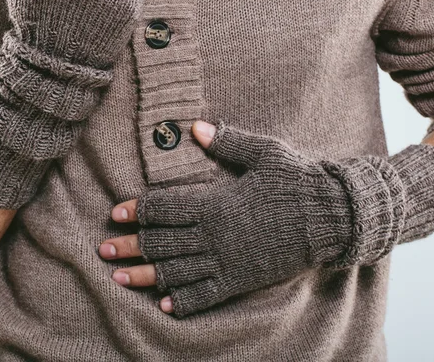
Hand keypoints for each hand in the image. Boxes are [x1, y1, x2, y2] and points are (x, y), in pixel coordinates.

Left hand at [99, 120, 352, 317]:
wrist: (331, 218)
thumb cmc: (295, 181)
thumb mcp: (263, 153)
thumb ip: (227, 141)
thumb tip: (196, 128)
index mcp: (215, 201)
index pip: (163, 206)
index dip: (136, 209)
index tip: (115, 213)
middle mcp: (214, 234)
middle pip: (161, 241)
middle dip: (129, 245)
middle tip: (102, 248)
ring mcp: (227, 260)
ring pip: (176, 272)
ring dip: (144, 275)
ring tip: (118, 278)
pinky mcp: (242, 280)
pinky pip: (207, 295)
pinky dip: (184, 301)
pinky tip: (165, 305)